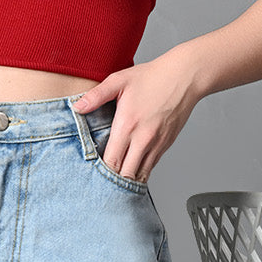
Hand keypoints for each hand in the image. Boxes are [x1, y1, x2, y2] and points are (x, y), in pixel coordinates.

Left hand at [70, 50, 200, 183]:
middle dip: (113, 182)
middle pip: (126, 175)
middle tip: (101, 185)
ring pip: (141, 175)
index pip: (111, 161)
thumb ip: (96, 96)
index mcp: (127, 126)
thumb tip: (76, 107)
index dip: (100, 173)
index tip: (91, 175)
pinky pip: (151, 166)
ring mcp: (157, 144)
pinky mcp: (166, 144)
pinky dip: (140, 172)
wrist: (184, 77)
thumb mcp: (119, 81)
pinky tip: (131, 172)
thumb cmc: (152, 77)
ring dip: (128, 181)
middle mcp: (143, 139)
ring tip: (115, 184)